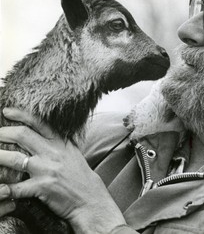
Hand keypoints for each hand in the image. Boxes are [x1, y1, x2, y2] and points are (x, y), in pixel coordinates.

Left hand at [0, 108, 127, 233]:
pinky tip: (0, 188)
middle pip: (22, 135)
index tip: (7, 111)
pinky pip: (15, 187)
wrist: (89, 198)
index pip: (39, 123)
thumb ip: (59, 142)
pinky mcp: (41, 187)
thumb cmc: (80, 176)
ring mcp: (46, 169)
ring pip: (14, 158)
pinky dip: (4, 189)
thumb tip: (43, 133)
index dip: (21, 115)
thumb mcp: (72, 153)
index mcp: (61, 143)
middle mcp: (53, 152)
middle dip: (3, 133)